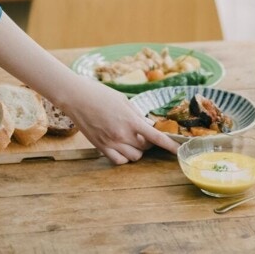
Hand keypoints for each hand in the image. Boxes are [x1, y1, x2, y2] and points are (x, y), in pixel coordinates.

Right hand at [59, 76, 179, 164]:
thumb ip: (137, 115)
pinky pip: (119, 161)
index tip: (178, 151)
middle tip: (143, 132)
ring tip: (131, 139)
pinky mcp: (100, 147)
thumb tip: (149, 125)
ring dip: (137, 150)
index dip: (169, 145)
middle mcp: (122, 134)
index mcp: (130, 120)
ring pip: (134, 157)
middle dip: (148, 141)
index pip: (156, 137)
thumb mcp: (123, 100)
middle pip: (146, 147)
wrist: (76, 98)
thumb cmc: (100, 94)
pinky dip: (124, 157)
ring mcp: (110, 142)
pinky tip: (122, 147)